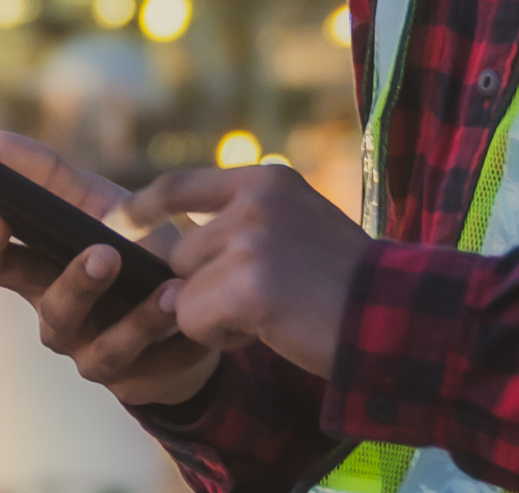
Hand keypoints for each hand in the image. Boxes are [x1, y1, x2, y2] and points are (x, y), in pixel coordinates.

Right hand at [0, 132, 220, 405]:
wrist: (187, 307)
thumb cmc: (129, 248)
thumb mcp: (96, 204)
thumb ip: (49, 176)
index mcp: (37, 271)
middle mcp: (58, 317)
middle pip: (50, 307)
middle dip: (75, 283)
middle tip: (104, 253)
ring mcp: (93, 352)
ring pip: (102, 347)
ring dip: (136, 320)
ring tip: (167, 292)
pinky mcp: (134, 380)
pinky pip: (152, 366)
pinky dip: (172, 341)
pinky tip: (190, 316)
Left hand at [132, 164, 370, 376]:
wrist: (398, 318)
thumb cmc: (350, 286)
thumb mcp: (300, 229)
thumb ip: (246, 226)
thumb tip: (178, 252)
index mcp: (268, 181)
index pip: (182, 184)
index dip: (146, 206)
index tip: (121, 222)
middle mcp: (255, 202)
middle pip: (181, 253)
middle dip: (204, 288)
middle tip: (263, 304)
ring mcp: (250, 240)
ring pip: (184, 289)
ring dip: (214, 315)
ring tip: (271, 315)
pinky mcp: (246, 285)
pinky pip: (193, 319)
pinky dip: (221, 338)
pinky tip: (268, 332)